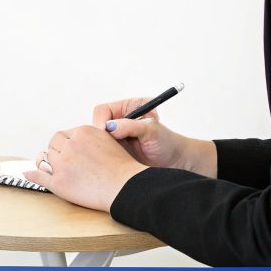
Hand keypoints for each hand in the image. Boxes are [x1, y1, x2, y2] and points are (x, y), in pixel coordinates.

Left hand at [23, 125, 148, 211]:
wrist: (126, 187)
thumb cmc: (121, 168)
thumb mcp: (106, 141)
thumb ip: (88, 137)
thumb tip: (72, 138)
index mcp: (83, 132)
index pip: (64, 135)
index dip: (67, 144)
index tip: (72, 153)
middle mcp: (70, 145)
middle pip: (53, 144)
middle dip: (57, 151)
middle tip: (65, 162)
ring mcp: (63, 164)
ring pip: (45, 158)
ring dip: (47, 162)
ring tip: (55, 168)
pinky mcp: (59, 182)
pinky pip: (39, 176)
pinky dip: (32, 175)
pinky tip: (28, 174)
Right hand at [89, 96, 205, 172]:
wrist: (174, 161)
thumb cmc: (167, 143)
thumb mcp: (151, 131)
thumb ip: (131, 126)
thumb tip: (110, 127)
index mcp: (128, 108)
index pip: (103, 110)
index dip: (100, 122)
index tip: (104, 135)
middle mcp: (120, 119)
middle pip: (96, 124)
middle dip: (99, 136)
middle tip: (108, 148)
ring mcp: (116, 135)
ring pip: (96, 139)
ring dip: (102, 147)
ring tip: (117, 156)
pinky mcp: (115, 149)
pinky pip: (101, 151)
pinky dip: (104, 156)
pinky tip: (116, 162)